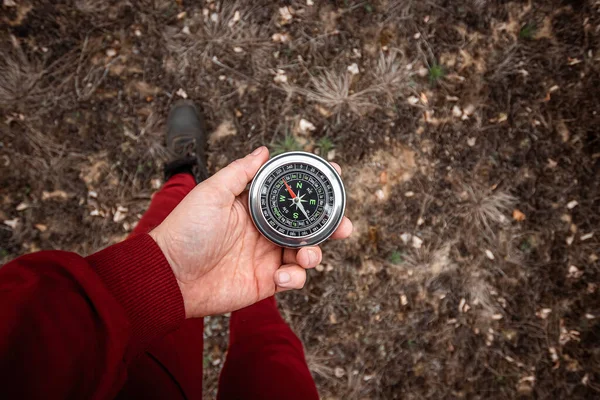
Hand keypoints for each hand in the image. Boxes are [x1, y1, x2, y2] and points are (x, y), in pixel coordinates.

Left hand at [149, 147, 352, 317]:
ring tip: (307, 254)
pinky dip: (295, 277)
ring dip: (316, 253)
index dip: (315, 187)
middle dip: (331, 224)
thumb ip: (240, 172)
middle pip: (308, 225)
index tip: (335, 174)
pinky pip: (294, 279)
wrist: (170, 275)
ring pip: (307, 252)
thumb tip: (263, 150)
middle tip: (343, 224)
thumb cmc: (186, 231)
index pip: (291, 194)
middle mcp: (266, 230)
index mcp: (255, 207)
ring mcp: (268, 256)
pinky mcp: (267, 282)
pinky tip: (279, 276)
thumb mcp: (212, 192)